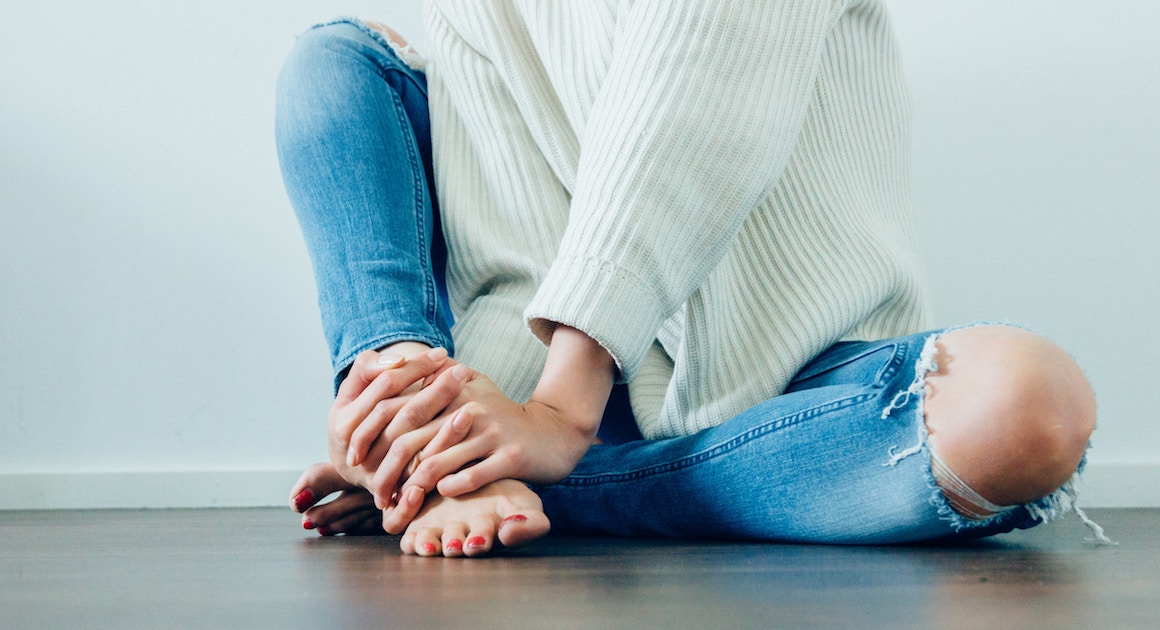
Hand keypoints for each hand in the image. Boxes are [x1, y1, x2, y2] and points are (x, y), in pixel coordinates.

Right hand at [327, 345, 464, 490]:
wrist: (350, 466)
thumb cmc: (358, 417)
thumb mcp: (352, 391)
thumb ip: (367, 369)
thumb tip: (397, 359)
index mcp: (344, 422)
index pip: (385, 387)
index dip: (414, 368)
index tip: (442, 353)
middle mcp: (356, 451)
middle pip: (403, 416)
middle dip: (436, 391)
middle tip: (463, 371)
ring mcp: (375, 473)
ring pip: (413, 447)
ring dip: (444, 426)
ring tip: (472, 403)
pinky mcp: (392, 492)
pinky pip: (418, 478)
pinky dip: (440, 457)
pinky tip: (462, 436)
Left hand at [374, 372, 597, 531]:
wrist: (555, 431)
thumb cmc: (504, 415)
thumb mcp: (475, 386)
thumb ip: (439, 374)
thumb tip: (399, 363)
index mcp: (453, 392)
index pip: (399, 409)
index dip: (371, 435)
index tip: (357, 459)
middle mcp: (468, 409)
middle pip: (409, 439)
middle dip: (386, 471)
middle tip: (374, 494)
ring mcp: (490, 433)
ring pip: (435, 462)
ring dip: (411, 489)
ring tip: (399, 504)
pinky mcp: (510, 457)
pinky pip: (469, 477)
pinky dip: (447, 489)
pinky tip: (438, 496)